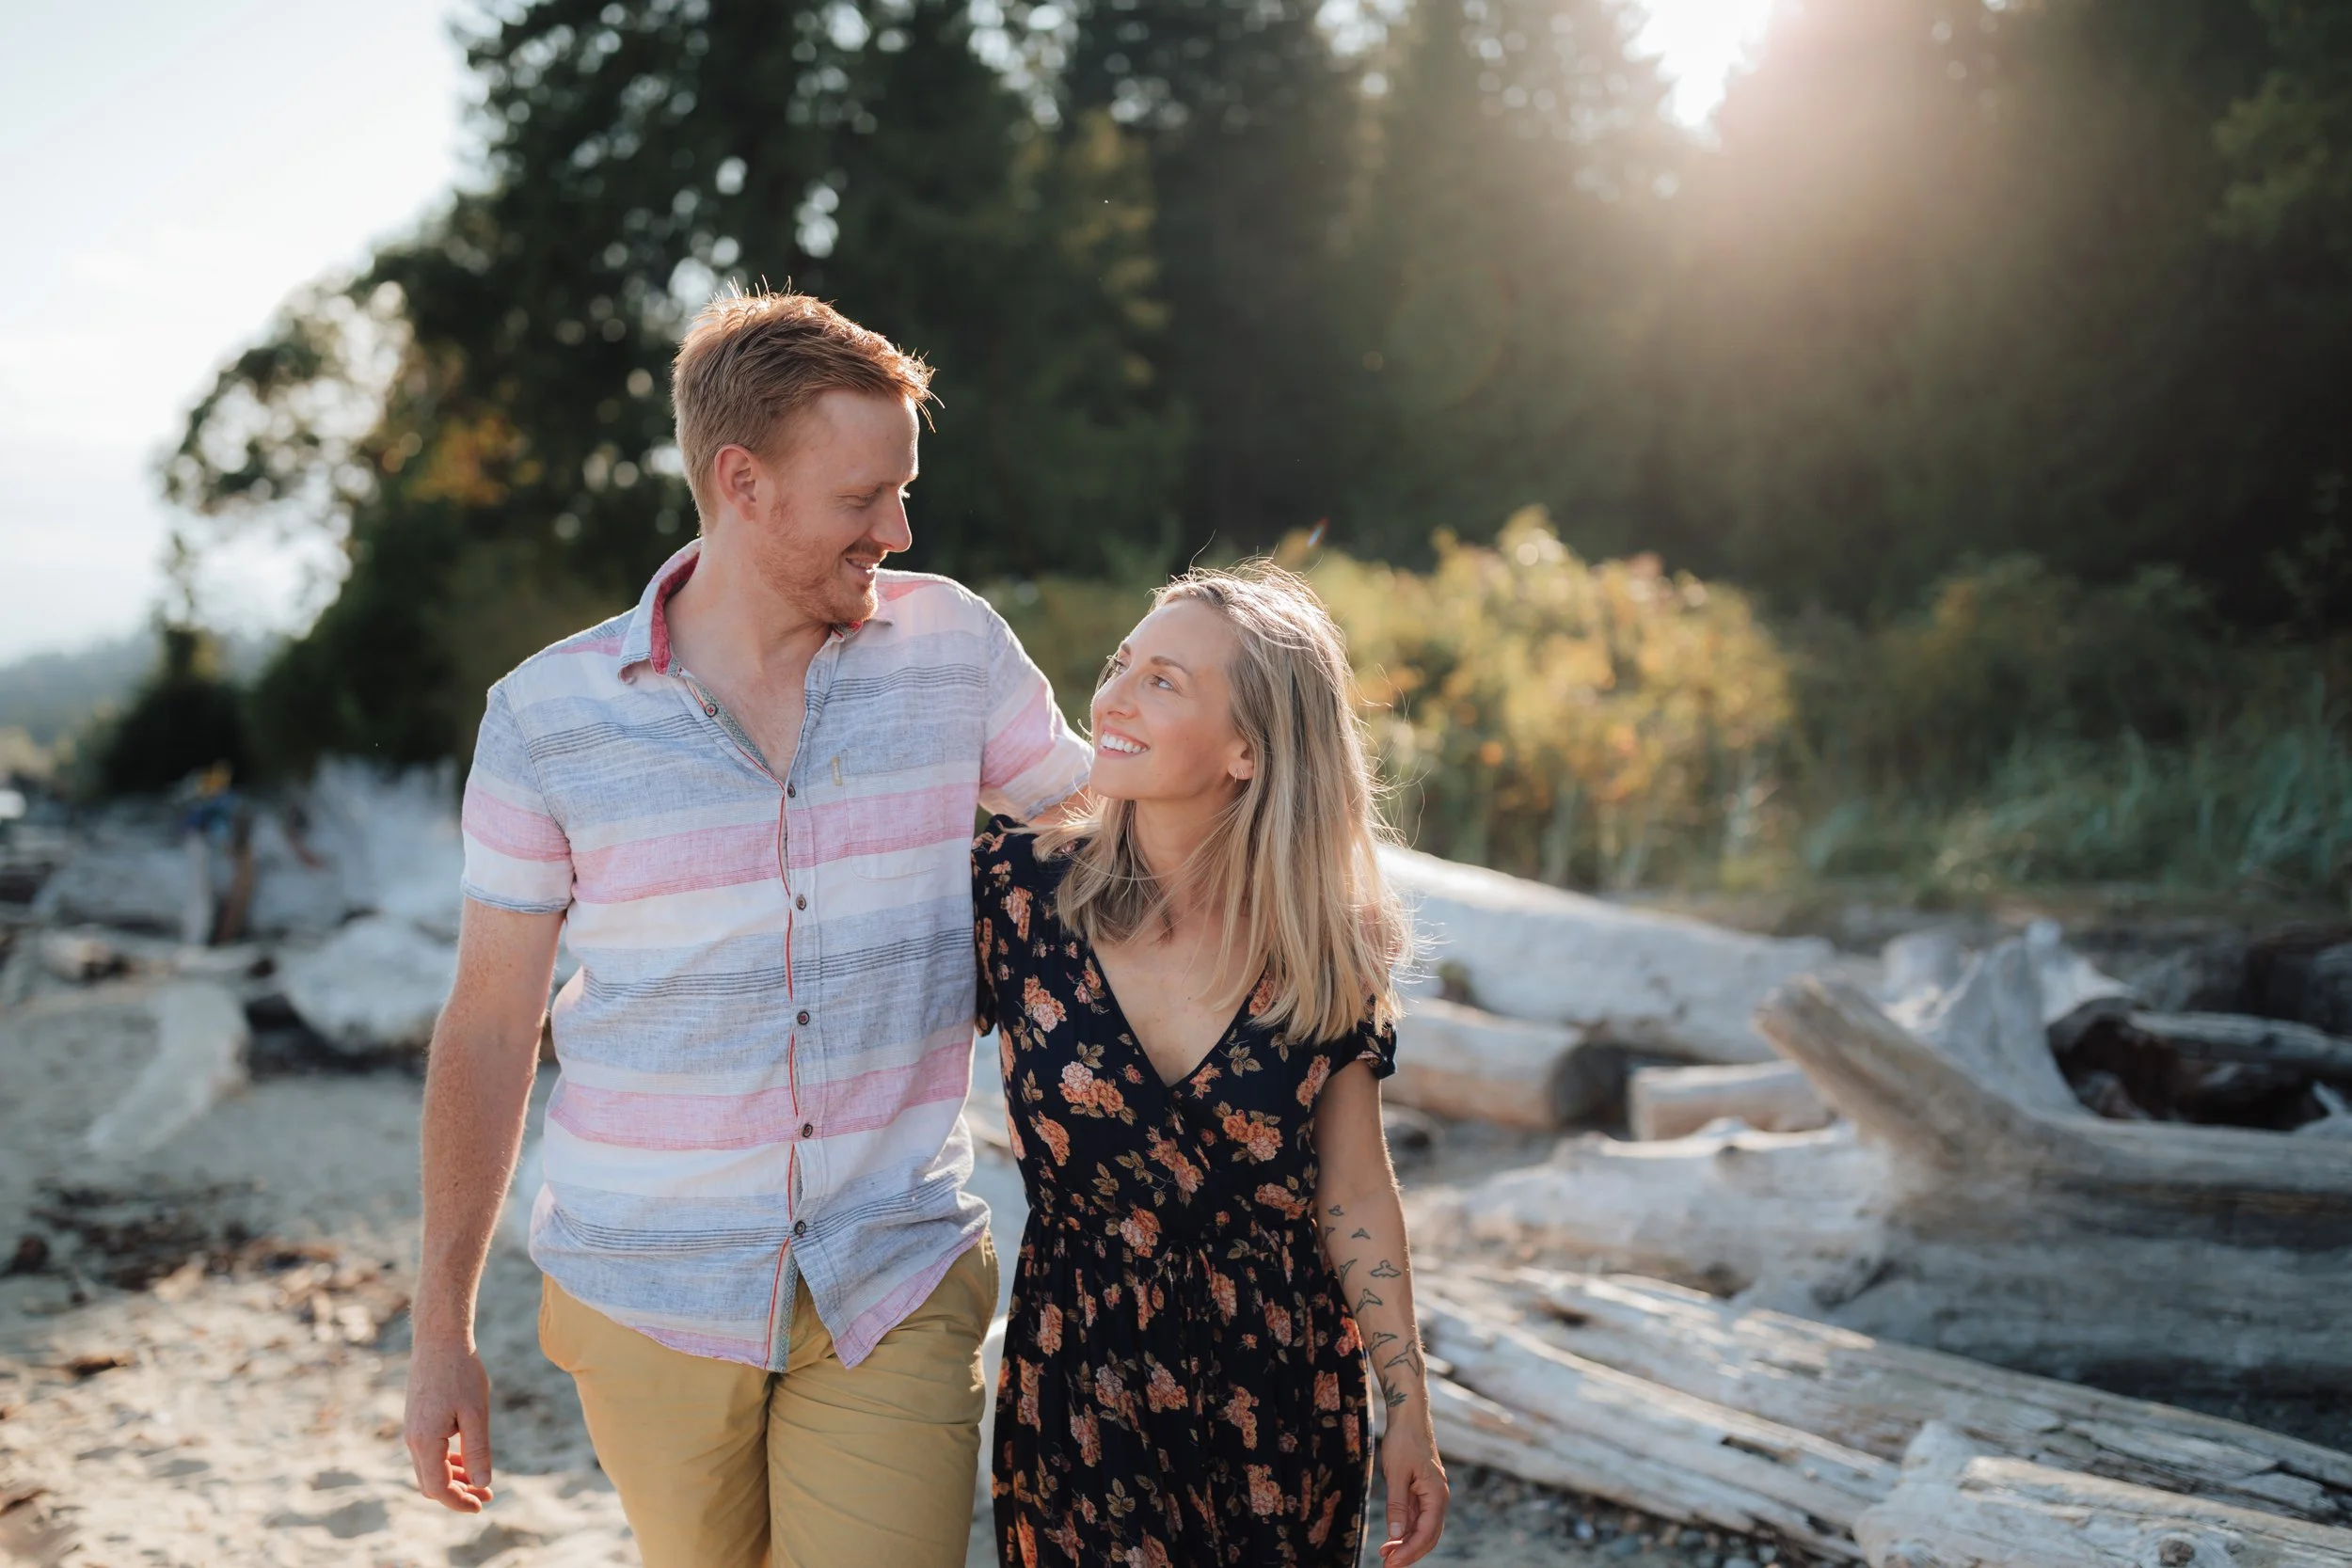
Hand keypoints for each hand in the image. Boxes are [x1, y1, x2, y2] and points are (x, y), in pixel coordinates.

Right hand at [404, 1336, 493, 1511]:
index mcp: (424, 1441)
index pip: (438, 1488)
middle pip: (431, 1483)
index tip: (482, 1506)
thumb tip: (482, 1483)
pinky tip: (468, 1460)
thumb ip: (478, 1450)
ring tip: (482, 1483)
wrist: (439, 1339)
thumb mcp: (476, 1413)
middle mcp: (412, 1439)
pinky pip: (430, 1452)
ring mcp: (412, 1430)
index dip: (459, 1502)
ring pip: (430, 1468)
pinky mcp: (418, 1420)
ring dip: (454, 1478)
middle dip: (458, 1493)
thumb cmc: (461, 1372)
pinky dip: (448, 1462)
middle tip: (487, 1495)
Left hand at [1376, 1420, 1447, 1564]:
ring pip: (1422, 1529)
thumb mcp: (1396, 1474)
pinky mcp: (1422, 1493)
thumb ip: (1397, 1505)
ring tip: (1386, 1555)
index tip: (1391, 1562)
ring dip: (1406, 1544)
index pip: (1426, 1533)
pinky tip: (1392, 1539)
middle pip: (1428, 1536)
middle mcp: (1438, 1498)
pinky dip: (1405, 1531)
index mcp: (1437, 1495)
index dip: (1409, 1551)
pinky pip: (1416, 1518)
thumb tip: (1395, 1535)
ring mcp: (1431, 1496)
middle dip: (1409, 1553)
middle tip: (1388, 1565)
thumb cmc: (1404, 1442)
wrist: (1409, 1417)